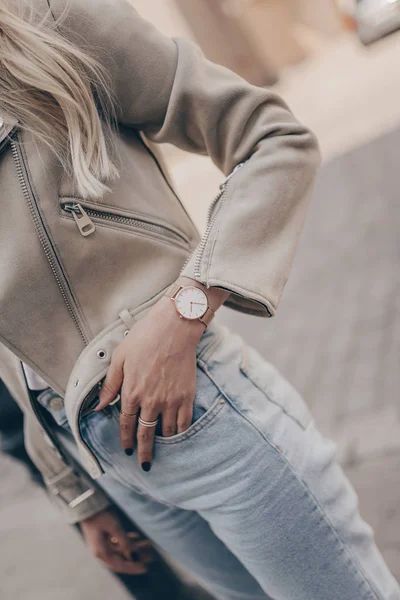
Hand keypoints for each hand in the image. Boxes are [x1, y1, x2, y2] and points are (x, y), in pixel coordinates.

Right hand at [80, 509, 154, 574]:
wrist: (87, 505)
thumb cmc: (100, 516)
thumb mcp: (114, 528)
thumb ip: (125, 542)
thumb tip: (134, 555)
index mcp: (101, 552)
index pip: (119, 565)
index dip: (133, 567)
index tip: (145, 568)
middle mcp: (101, 551)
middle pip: (121, 559)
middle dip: (136, 557)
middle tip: (151, 556)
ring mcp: (102, 544)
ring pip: (121, 550)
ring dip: (134, 547)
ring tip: (148, 543)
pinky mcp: (103, 537)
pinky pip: (117, 542)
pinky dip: (127, 540)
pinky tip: (137, 536)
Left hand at [95, 276, 229, 470]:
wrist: (174, 327)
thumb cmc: (144, 338)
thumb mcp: (119, 359)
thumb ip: (110, 385)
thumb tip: (99, 405)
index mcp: (132, 392)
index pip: (126, 424)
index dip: (125, 439)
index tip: (127, 450)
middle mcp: (151, 401)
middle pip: (146, 434)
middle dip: (144, 451)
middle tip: (145, 464)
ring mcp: (171, 400)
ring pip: (166, 431)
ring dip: (163, 441)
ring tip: (162, 446)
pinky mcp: (187, 396)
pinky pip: (184, 422)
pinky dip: (180, 431)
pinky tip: (177, 435)